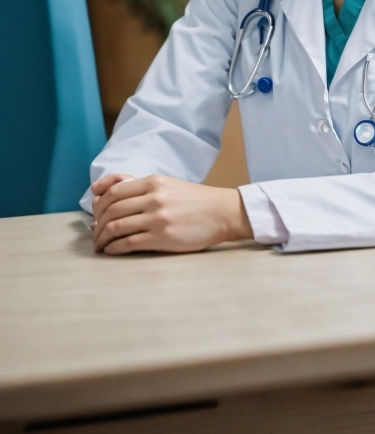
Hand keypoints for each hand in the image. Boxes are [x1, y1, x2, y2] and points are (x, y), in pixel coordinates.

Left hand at [91, 174, 252, 254]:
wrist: (222, 212)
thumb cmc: (194, 201)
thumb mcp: (167, 185)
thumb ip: (139, 187)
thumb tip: (102, 193)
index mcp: (154, 182)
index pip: (114, 191)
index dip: (99, 205)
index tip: (94, 215)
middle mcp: (154, 197)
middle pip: (112, 209)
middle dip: (98, 224)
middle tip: (94, 234)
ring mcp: (158, 218)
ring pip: (117, 227)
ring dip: (102, 238)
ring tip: (100, 245)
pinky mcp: (163, 237)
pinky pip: (129, 243)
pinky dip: (114, 248)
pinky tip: (111, 251)